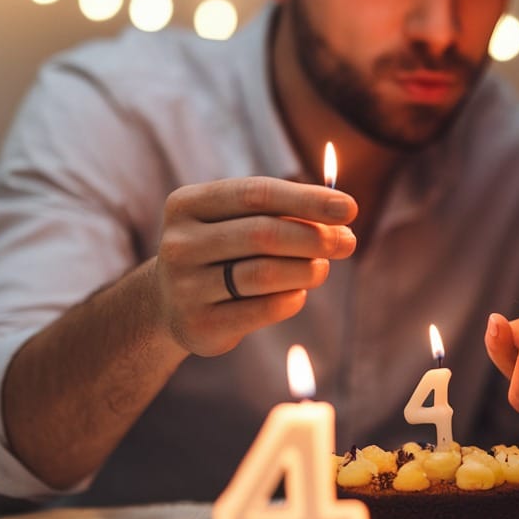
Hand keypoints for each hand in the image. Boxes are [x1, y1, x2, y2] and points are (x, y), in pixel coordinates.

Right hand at [154, 176, 357, 356]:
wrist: (169, 302)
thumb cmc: (221, 250)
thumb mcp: (238, 220)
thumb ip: (282, 212)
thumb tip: (342, 216)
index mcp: (187, 204)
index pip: (256, 193)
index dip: (307, 199)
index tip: (349, 208)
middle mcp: (179, 243)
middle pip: (263, 233)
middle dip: (314, 237)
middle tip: (347, 243)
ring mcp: (184, 286)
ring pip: (264, 274)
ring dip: (307, 270)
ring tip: (322, 268)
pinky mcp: (199, 324)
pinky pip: (261, 310)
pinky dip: (291, 299)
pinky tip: (298, 293)